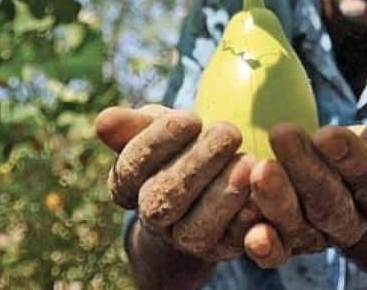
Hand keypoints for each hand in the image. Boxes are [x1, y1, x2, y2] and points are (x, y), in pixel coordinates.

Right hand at [95, 105, 256, 261]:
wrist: (208, 184)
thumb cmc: (179, 145)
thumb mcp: (157, 128)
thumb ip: (132, 125)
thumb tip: (104, 121)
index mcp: (128, 186)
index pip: (133, 168)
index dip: (158, 143)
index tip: (190, 117)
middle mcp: (153, 218)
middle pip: (164, 201)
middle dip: (197, 165)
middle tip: (229, 132)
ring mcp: (187, 238)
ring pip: (197, 229)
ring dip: (223, 195)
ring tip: (248, 161)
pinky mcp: (221, 249)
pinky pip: (233, 242)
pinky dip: (247, 219)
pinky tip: (262, 190)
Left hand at [243, 122, 366, 267]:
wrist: (324, 187)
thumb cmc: (344, 156)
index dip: (352, 159)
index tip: (329, 133)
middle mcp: (347, 226)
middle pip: (330, 203)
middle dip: (306, 169)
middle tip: (283, 133)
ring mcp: (313, 239)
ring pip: (298, 225)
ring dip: (277, 199)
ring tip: (259, 168)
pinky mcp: (283, 248)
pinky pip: (275, 254)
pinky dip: (263, 245)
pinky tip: (251, 232)